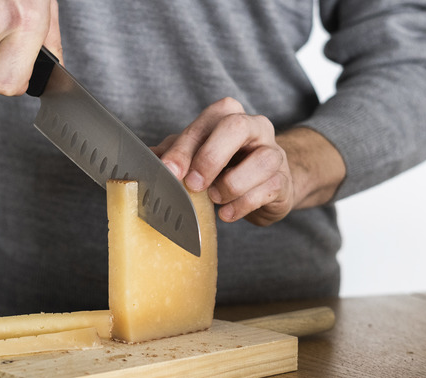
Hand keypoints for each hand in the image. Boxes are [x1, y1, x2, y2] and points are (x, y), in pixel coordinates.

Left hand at [152, 97, 344, 225]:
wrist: (264, 184)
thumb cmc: (223, 165)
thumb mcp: (193, 155)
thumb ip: (171, 154)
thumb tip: (142, 159)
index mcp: (227, 115)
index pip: (205, 123)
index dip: (184, 148)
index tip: (169, 171)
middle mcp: (254, 127)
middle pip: (236, 127)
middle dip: (211, 157)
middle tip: (193, 184)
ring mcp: (273, 152)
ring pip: (261, 160)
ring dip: (231, 184)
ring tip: (214, 199)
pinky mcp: (283, 181)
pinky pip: (268, 189)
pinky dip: (243, 205)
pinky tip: (226, 214)